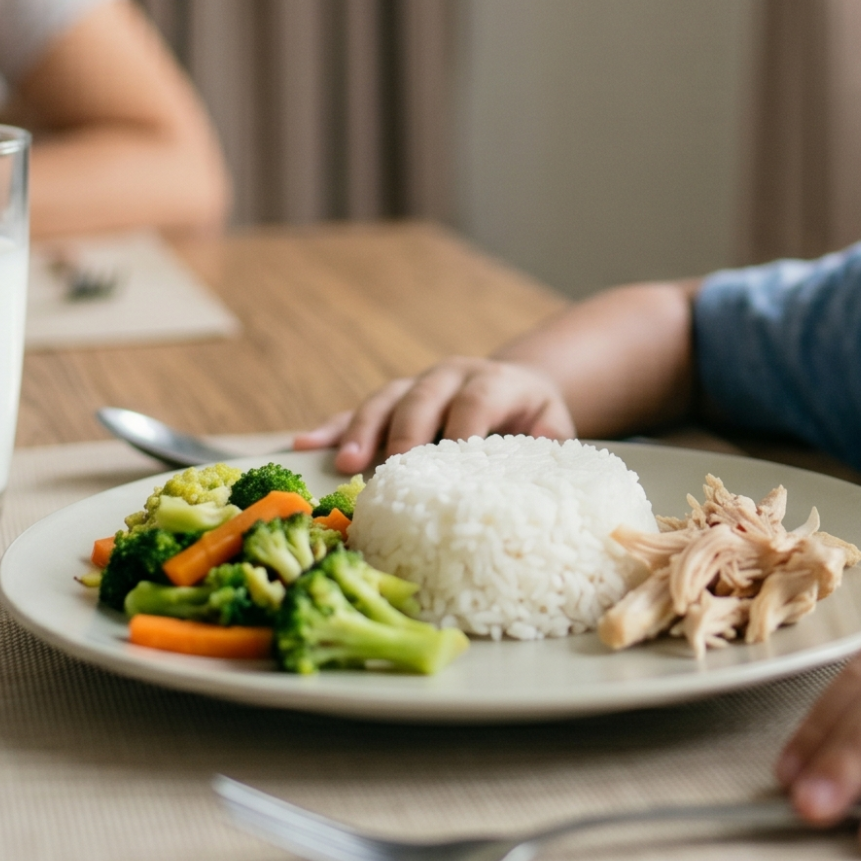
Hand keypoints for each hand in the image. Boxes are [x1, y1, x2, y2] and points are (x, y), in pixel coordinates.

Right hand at [295, 358, 577, 472]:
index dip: (462, 429)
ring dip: (361, 430)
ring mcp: (417, 385)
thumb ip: (546, 450)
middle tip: (390, 469)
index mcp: (495, 382)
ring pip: (385, 400)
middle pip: (423, 398)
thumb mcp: (554, 430)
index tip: (450, 462)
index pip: (476, 400)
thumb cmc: (535, 421)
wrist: (518, 388)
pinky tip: (306, 444)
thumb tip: (532, 485)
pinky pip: (357, 410)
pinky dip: (332, 427)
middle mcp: (452, 376)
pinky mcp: (393, 400)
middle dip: (404, 432)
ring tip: (343, 462)